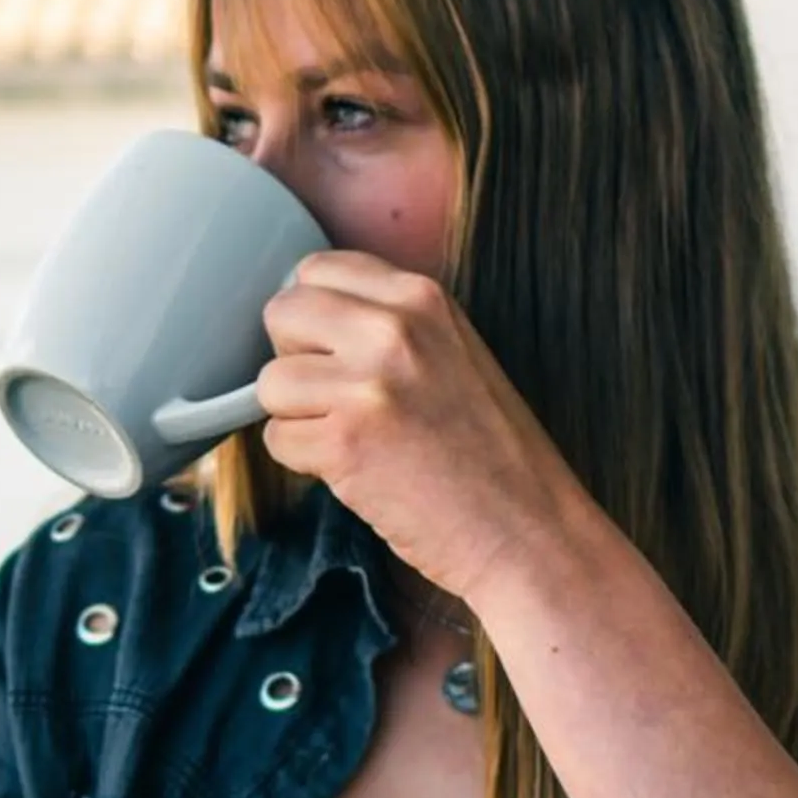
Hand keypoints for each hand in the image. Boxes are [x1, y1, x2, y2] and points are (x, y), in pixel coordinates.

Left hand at [256, 252, 587, 606]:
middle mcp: (393, 329)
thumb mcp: (454, 351)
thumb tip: (309, 318)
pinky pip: (277, 438)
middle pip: (282, 314)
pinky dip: (304, 462)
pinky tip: (356, 470)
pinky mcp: (344, 442)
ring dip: (297, 417)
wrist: (526, 528)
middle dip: (295, 358)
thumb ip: (389, 322)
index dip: (313, 316)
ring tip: (353, 439)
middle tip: (337, 398)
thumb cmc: (491, 454)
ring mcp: (367, 384)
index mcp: (423, 298)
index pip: (317, 269)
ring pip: (271, 381)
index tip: (334, 351)